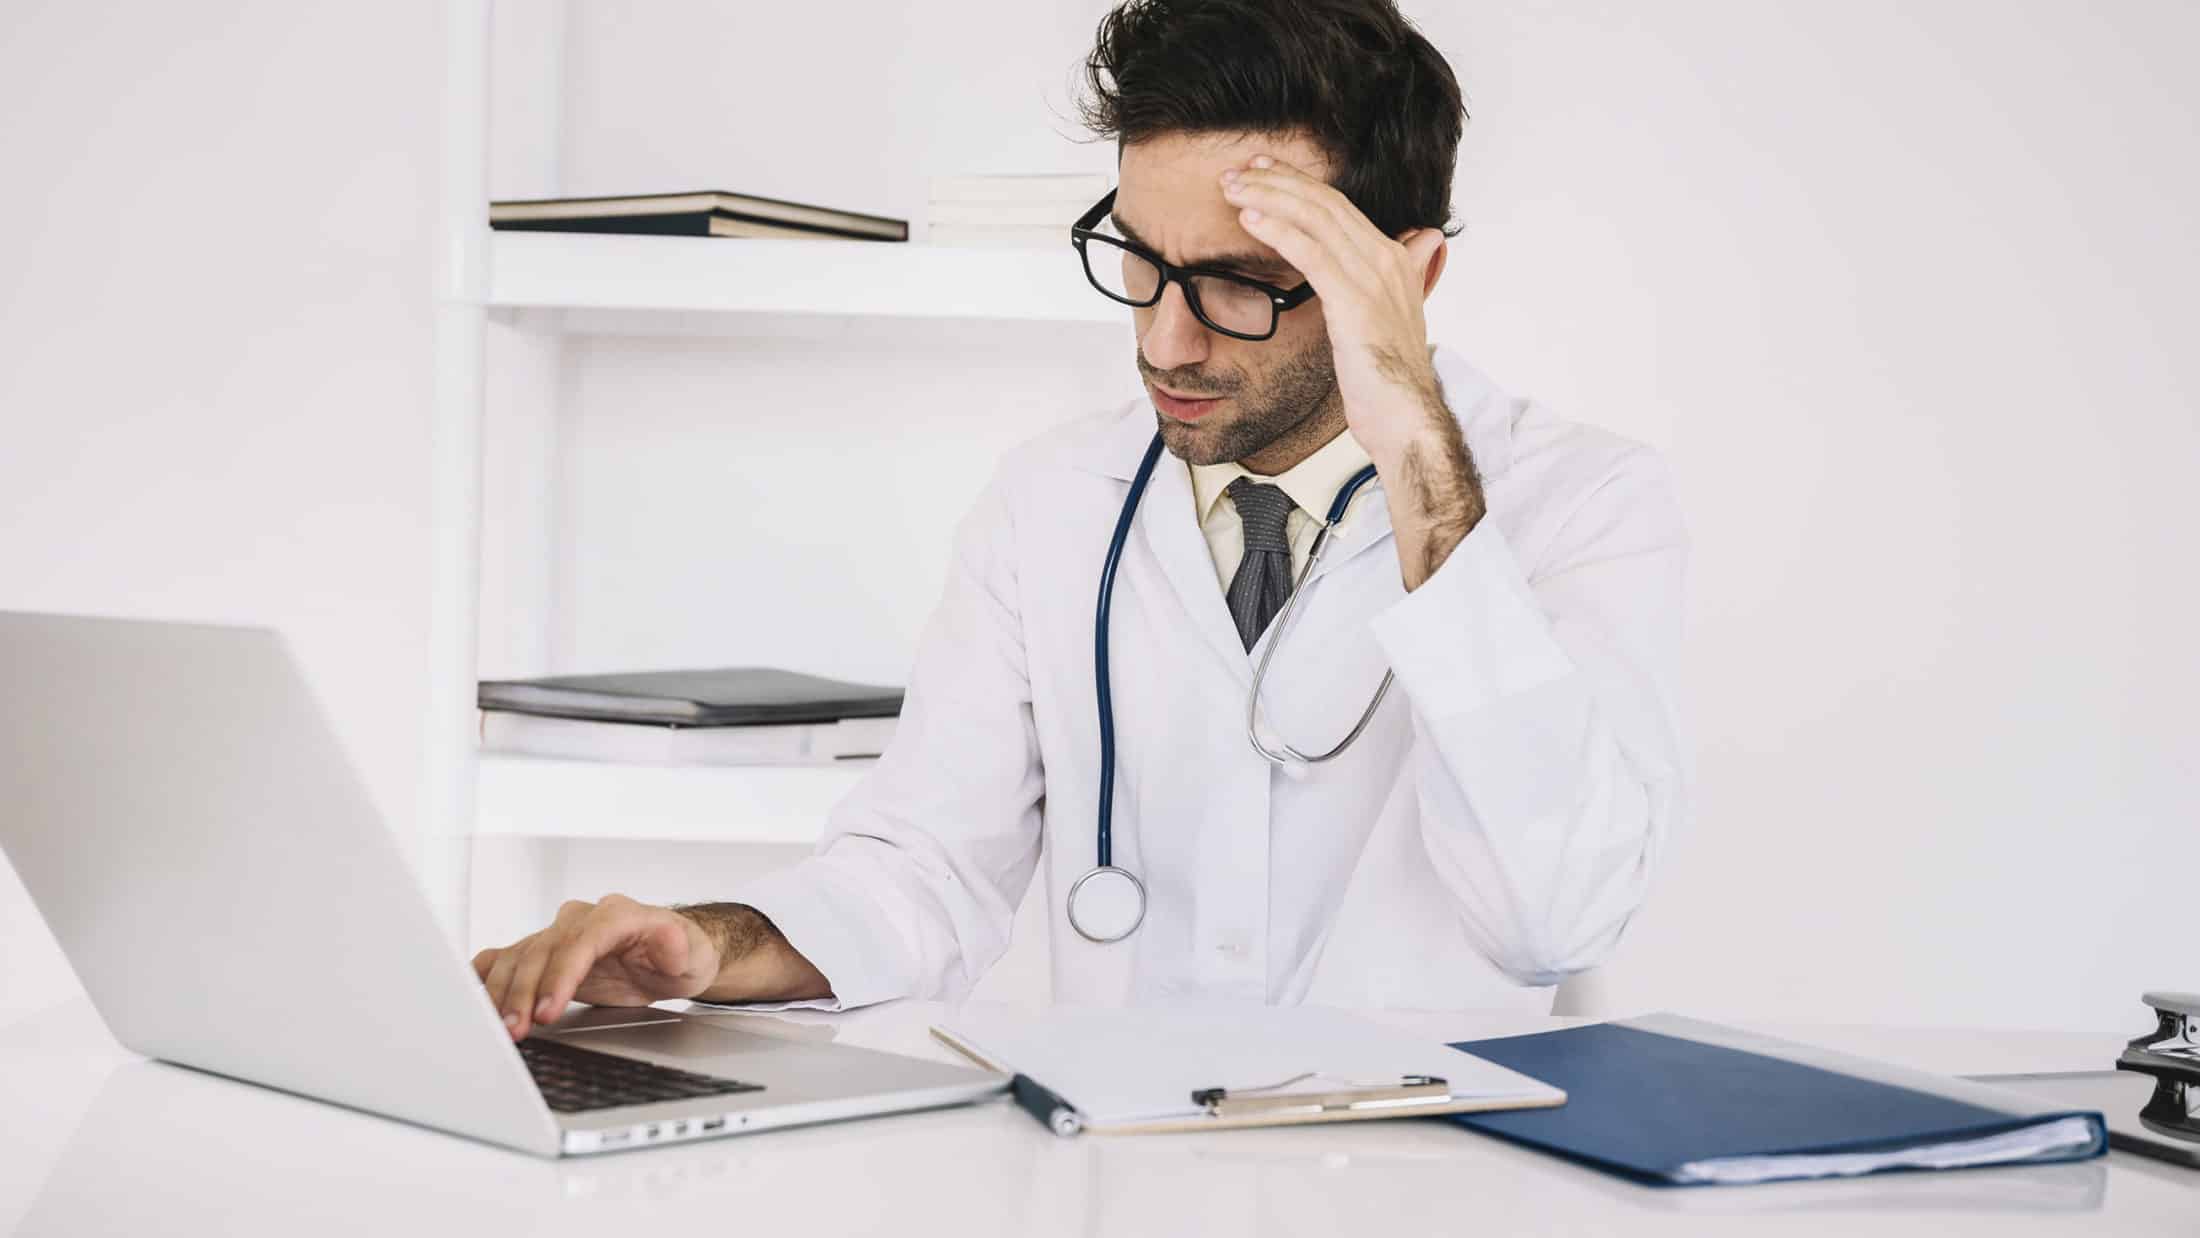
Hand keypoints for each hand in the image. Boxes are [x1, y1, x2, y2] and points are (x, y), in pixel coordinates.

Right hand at [471, 894, 718, 1040]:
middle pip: (542, 951)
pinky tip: (472, 997)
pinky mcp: (546, 953)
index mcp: (617, 916)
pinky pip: (507, 958)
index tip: (548, 1009)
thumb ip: (677, 946)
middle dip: (525, 993)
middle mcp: (581, 920)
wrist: (674, 956)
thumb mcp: (692, 954)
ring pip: (519, 957)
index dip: (560, 975)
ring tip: (499, 1028)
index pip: (580, 941)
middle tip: (516, 1029)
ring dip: (503, 993)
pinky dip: (486, 976)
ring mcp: (559, 935)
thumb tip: (669, 939)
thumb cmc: (683, 954)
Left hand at [1220, 156, 1484, 588]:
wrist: (1406, 419)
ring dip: (1270, 197)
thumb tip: (1423, 243)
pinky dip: (1279, 230)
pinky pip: (1312, 253)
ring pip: (1316, 218)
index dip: (1300, 184)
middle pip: (1326, 202)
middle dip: (1278, 180)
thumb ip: (1406, 276)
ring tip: (1234, 187)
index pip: (1341, 206)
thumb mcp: (1398, 318)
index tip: (1265, 172)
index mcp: (1396, 259)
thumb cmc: (1390, 380)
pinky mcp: (1355, 300)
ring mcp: (1373, 277)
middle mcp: (1389, 258)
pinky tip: (1250, 219)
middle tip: (1240, 170)